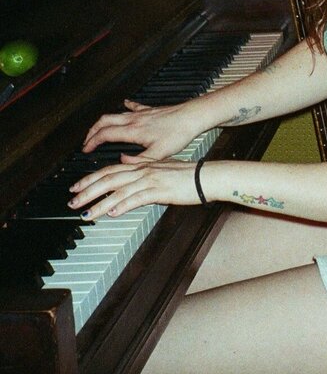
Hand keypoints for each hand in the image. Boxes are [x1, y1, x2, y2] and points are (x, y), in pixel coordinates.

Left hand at [68, 155, 204, 219]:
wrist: (207, 176)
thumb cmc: (188, 173)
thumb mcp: (161, 164)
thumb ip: (141, 162)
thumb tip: (125, 159)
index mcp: (141, 164)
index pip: (109, 170)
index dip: (90, 178)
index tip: (76, 187)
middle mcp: (142, 170)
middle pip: (108, 179)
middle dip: (87, 191)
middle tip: (73, 202)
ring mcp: (150, 180)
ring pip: (118, 191)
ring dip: (100, 203)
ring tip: (86, 214)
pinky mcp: (160, 191)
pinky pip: (137, 198)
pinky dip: (123, 205)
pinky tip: (112, 213)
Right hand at [83, 100, 204, 160]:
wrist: (192, 117)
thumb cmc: (178, 133)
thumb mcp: (159, 153)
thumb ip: (139, 160)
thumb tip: (122, 161)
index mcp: (133, 131)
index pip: (105, 135)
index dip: (92, 142)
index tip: (86, 149)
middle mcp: (134, 120)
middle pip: (104, 122)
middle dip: (92, 131)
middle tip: (87, 140)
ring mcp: (141, 113)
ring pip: (115, 114)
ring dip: (103, 122)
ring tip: (99, 128)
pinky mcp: (150, 110)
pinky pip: (133, 107)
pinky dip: (125, 107)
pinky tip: (125, 104)